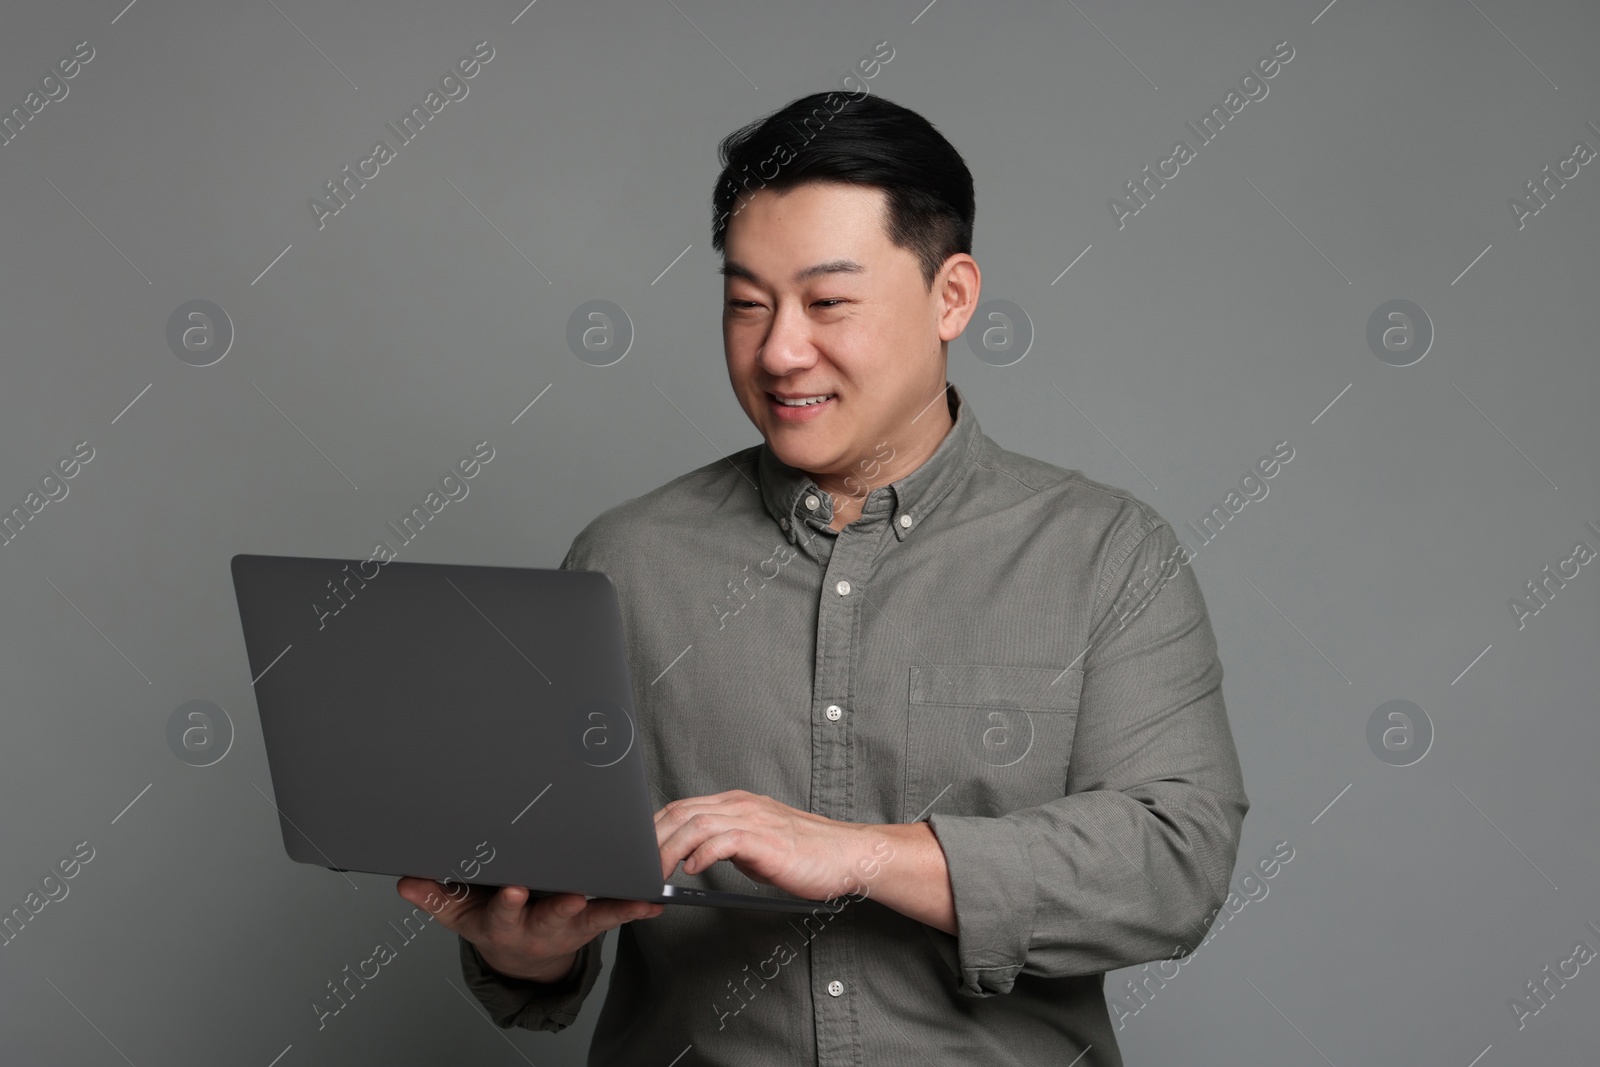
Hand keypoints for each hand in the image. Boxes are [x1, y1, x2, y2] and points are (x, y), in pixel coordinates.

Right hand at [395, 877, 661, 981]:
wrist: (520, 953)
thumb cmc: (490, 919)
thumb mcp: (459, 913)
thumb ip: (435, 895)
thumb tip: (406, 881)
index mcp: (504, 923)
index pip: (503, 913)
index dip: (508, 904)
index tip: (513, 889)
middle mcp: (538, 926)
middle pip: (550, 917)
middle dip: (559, 906)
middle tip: (572, 895)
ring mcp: (568, 924)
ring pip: (590, 916)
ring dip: (611, 908)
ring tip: (634, 898)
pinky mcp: (592, 921)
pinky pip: (615, 913)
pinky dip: (635, 907)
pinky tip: (654, 901)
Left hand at [653, 789, 879, 902]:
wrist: (848, 855)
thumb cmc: (809, 854)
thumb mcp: (758, 845)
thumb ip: (730, 844)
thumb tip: (698, 857)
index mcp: (737, 804)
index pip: (683, 807)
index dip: (655, 828)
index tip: (639, 852)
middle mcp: (741, 806)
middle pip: (682, 812)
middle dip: (652, 839)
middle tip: (637, 867)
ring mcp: (753, 820)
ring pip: (696, 824)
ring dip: (669, 849)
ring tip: (657, 873)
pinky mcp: (765, 840)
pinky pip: (723, 840)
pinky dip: (701, 854)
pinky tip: (691, 871)